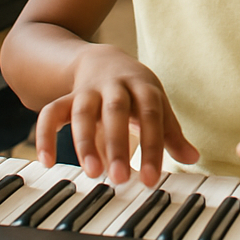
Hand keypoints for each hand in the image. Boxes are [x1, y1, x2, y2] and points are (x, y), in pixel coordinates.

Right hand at [34, 44, 197, 186]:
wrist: (102, 59)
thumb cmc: (135, 91)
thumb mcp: (156, 105)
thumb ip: (170, 133)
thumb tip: (194, 158)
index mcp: (143, 86)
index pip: (151, 115)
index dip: (151, 147)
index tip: (150, 180)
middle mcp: (115, 85)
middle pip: (116, 110)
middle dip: (117, 145)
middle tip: (120, 180)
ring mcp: (88, 90)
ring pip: (82, 111)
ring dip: (85, 142)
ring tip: (91, 173)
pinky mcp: (65, 97)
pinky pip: (50, 113)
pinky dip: (45, 135)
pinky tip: (47, 162)